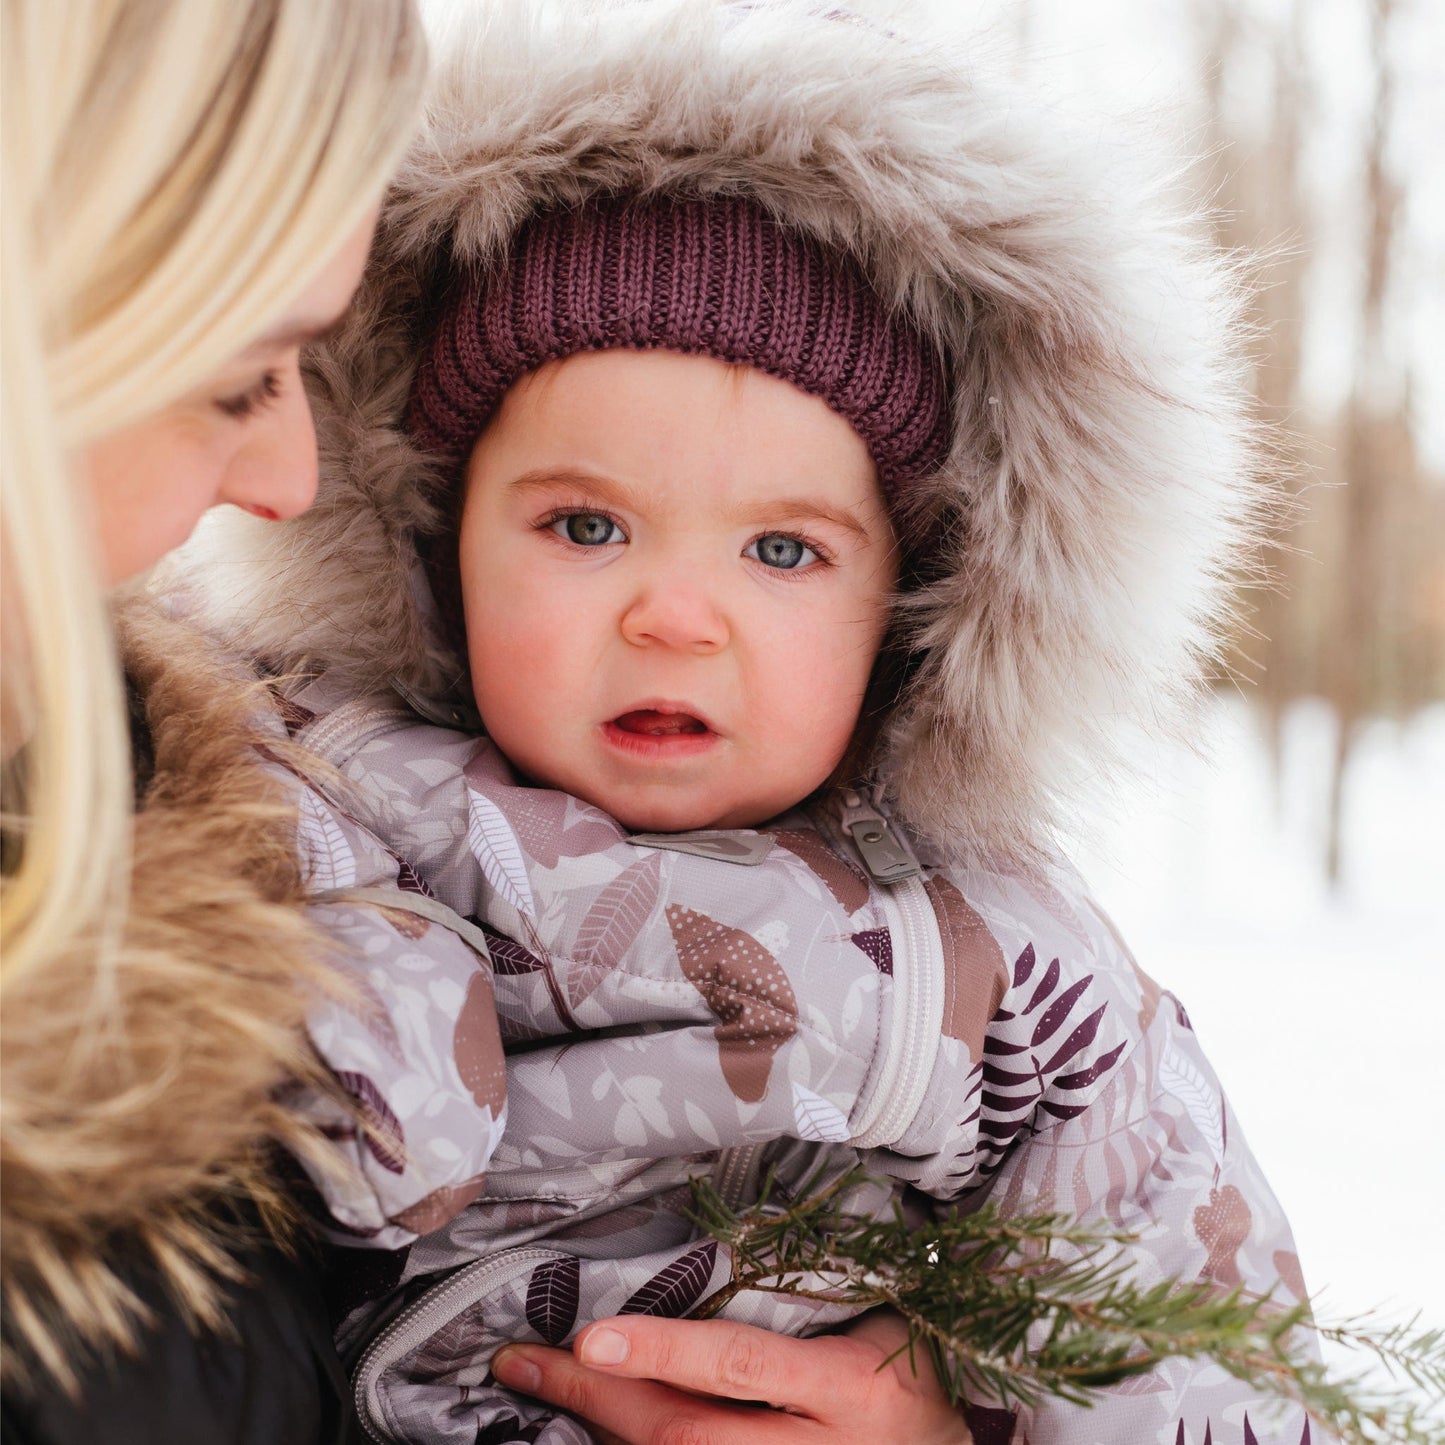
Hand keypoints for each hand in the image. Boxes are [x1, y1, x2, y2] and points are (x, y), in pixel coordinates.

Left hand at [491, 1308, 972, 1444]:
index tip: (591, 1335)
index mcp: (852, 1389)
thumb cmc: (910, 1370)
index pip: (742, 1367)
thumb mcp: (876, 1327)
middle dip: (601, 1400)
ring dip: (606, 1433)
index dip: (664, 1353)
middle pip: (690, 1437)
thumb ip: (798, 1308)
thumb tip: (697, 1271)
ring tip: (544, 1388)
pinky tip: (602, 1429)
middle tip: (528, 1361)